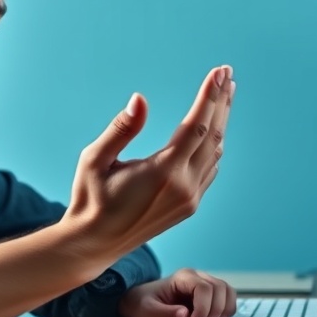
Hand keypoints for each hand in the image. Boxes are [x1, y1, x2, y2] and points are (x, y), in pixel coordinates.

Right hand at [62, 65, 234, 257]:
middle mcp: (183, 187)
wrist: (94, 243)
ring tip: (225, 94)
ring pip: (215, 152)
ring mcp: (190, 199)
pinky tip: (214, 130)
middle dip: (221, 102)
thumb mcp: (94, 160)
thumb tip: (140, 100)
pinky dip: (215, 144)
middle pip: (213, 135)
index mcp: (163, 173)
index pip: (196, 126)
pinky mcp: (189, 206)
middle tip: (227, 74)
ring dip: (221, 121)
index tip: (218, 72)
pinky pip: (210, 169)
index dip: (209, 97)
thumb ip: (120, 129)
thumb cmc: (89, 199)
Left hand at [118, 269, 237, 316]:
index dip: (203, 309)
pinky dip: (227, 310)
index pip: (203, 288)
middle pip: (219, 288)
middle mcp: (197, 276)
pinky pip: (227, 298)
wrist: (142, 301)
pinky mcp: (210, 294)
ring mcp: (205, 283)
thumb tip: (185, 315)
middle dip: (215, 311)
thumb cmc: (144, 304)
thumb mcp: (148, 312)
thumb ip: (165, 314)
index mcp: (182, 277)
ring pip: (227, 291)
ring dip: (224, 310)